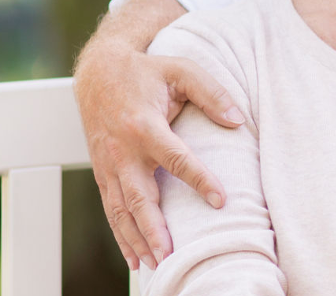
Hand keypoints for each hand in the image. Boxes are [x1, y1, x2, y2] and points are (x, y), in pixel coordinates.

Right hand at [74, 41, 245, 269]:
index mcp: (144, 124)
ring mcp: (109, 164)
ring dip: (138, 240)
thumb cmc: (146, 71)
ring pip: (122, 210)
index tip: (220, 200)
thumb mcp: (181, 70)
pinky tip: (136, 259)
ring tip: (156, 265)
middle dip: (154, 229)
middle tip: (171, 254)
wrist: (98, 71)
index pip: (175, 158)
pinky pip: (111, 209)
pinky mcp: (103, 173)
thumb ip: (211, 92)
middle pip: (140, 196)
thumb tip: (237, 119)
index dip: (199, 179)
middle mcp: (123, 150)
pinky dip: (122, 236)